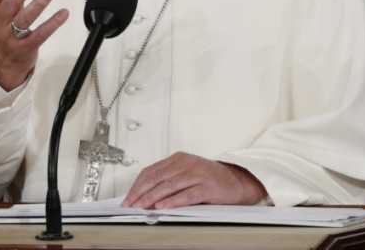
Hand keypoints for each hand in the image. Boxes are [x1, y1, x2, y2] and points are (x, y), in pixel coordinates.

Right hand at [0, 0, 68, 90]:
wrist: (2, 65)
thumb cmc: (3, 30)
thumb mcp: (2, 9)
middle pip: (10, 3)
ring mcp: (11, 37)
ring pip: (24, 19)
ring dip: (38, 3)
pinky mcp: (26, 48)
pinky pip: (40, 34)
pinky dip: (53, 23)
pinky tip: (63, 13)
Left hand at [121, 152, 266, 208]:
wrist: (236, 180)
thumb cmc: (209, 179)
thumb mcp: (186, 173)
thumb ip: (168, 179)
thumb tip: (143, 194)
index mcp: (178, 158)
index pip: (151, 171)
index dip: (137, 186)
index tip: (128, 199)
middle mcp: (186, 163)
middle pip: (157, 177)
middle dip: (140, 192)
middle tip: (130, 204)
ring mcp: (197, 174)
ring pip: (169, 185)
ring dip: (152, 197)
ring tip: (141, 206)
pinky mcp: (207, 186)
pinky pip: (186, 194)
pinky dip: (172, 201)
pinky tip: (162, 207)